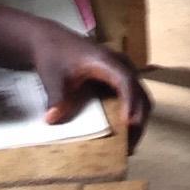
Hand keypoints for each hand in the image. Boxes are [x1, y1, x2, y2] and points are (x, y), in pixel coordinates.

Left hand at [34, 28, 152, 147]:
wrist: (50, 41)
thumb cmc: (54, 56)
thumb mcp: (52, 77)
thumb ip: (55, 97)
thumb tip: (53, 120)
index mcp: (106, 61)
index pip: (126, 81)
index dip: (130, 102)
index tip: (128, 124)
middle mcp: (120, 65)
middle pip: (140, 92)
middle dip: (139, 119)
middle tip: (129, 147)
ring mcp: (121, 70)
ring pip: (140, 95)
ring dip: (138, 118)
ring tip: (128, 145)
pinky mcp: (116, 77)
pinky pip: (131, 96)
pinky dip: (132, 113)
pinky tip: (122, 131)